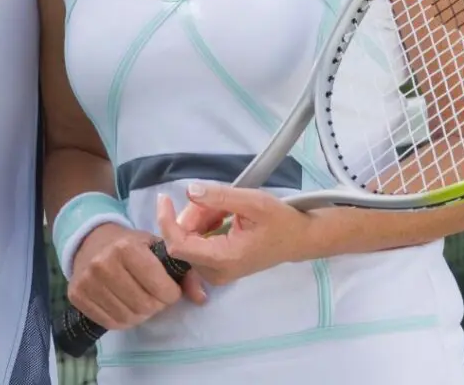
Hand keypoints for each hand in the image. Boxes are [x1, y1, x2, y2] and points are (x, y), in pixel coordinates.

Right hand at [68, 221, 206, 330]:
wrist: (91, 239)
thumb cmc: (129, 243)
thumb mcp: (156, 247)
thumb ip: (183, 271)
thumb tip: (202, 297)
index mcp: (126, 247)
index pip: (161, 288)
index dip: (171, 293)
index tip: (169, 288)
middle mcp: (103, 263)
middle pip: (145, 305)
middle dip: (156, 305)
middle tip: (154, 295)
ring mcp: (88, 280)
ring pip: (128, 317)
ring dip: (140, 314)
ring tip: (139, 299)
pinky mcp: (77, 295)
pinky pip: (109, 322)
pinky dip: (122, 319)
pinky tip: (124, 304)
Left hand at [157, 186, 317, 286]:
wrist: (299, 239)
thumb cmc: (279, 221)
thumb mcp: (252, 202)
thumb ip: (220, 197)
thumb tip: (189, 191)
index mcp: (223, 259)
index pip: (179, 245)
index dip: (166, 221)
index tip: (164, 197)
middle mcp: (215, 271)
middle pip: (184, 238)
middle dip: (193, 214)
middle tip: (215, 199)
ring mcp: (216, 272)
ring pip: (190, 238)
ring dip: (200, 217)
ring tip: (225, 207)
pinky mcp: (217, 266)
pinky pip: (198, 242)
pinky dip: (205, 224)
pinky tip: (223, 216)